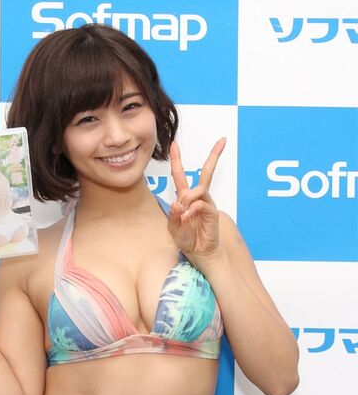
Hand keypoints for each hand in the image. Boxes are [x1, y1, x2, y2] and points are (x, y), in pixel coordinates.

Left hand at [168, 137, 225, 262]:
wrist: (199, 253)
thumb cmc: (187, 240)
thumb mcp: (173, 228)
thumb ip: (173, 216)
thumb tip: (176, 203)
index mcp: (186, 198)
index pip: (180, 176)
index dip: (177, 160)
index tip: (174, 145)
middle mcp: (198, 198)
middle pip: (206, 173)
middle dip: (214, 157)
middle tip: (222, 142)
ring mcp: (206, 204)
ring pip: (198, 190)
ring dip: (187, 199)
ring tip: (182, 214)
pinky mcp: (212, 213)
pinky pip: (202, 204)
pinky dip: (192, 209)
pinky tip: (186, 218)